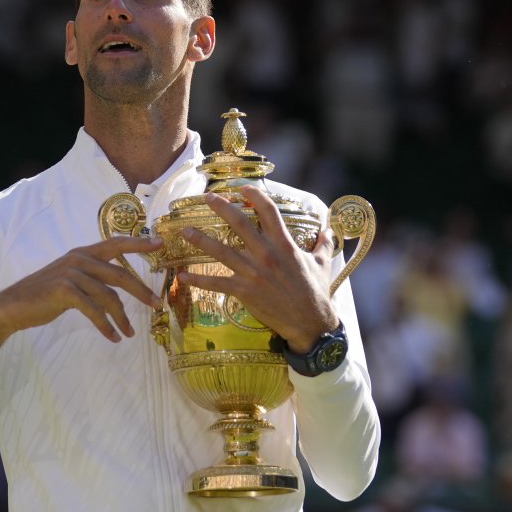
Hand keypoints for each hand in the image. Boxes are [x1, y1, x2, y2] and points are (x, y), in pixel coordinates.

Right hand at [0, 236, 162, 374]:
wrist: (12, 306)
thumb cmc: (43, 295)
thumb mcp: (70, 279)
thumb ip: (92, 277)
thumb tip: (117, 287)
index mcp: (82, 253)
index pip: (116, 244)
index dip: (139, 243)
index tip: (161, 243)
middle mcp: (79, 259)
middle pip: (120, 274)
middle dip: (141, 291)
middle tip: (157, 305)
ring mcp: (72, 274)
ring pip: (109, 296)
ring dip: (122, 318)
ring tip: (129, 333)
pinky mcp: (65, 291)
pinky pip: (94, 310)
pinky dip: (106, 325)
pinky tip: (113, 337)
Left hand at [176, 185, 337, 352]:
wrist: (310, 323)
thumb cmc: (316, 292)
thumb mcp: (322, 264)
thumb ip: (323, 244)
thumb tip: (329, 230)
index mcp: (285, 244)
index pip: (268, 211)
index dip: (254, 196)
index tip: (242, 188)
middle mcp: (267, 254)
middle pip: (239, 224)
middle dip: (221, 208)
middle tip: (207, 198)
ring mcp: (253, 272)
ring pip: (221, 251)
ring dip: (200, 240)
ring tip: (184, 231)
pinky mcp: (244, 291)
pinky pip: (216, 283)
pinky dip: (198, 280)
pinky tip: (182, 275)